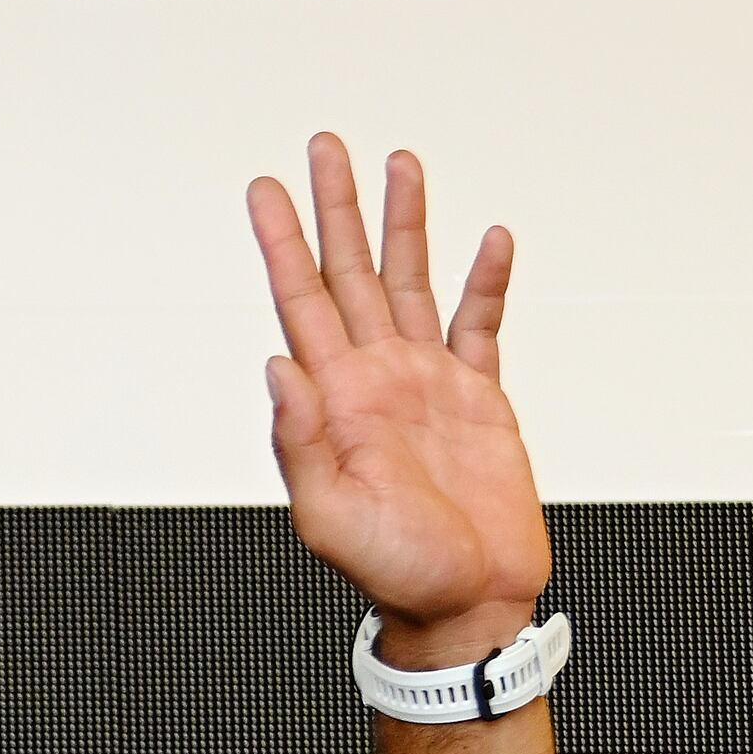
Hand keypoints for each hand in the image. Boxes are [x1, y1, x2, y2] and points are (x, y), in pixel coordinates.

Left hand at [247, 134, 549, 666]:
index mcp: (336, 402)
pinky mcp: (480, 399)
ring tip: (400, 166)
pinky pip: (480, 325)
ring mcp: (427, 384)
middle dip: (336, 210)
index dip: (283, 243)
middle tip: (324, 147)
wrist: (465, 605)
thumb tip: (275, 369)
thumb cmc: (396, 574)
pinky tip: (488, 239)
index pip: (299, 303)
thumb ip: (300, 443)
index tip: (264, 190)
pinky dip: (485, 282)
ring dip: (404, 224)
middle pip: (350, 274)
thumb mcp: (330, 516)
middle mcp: (376, 380)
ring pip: (410, 283)